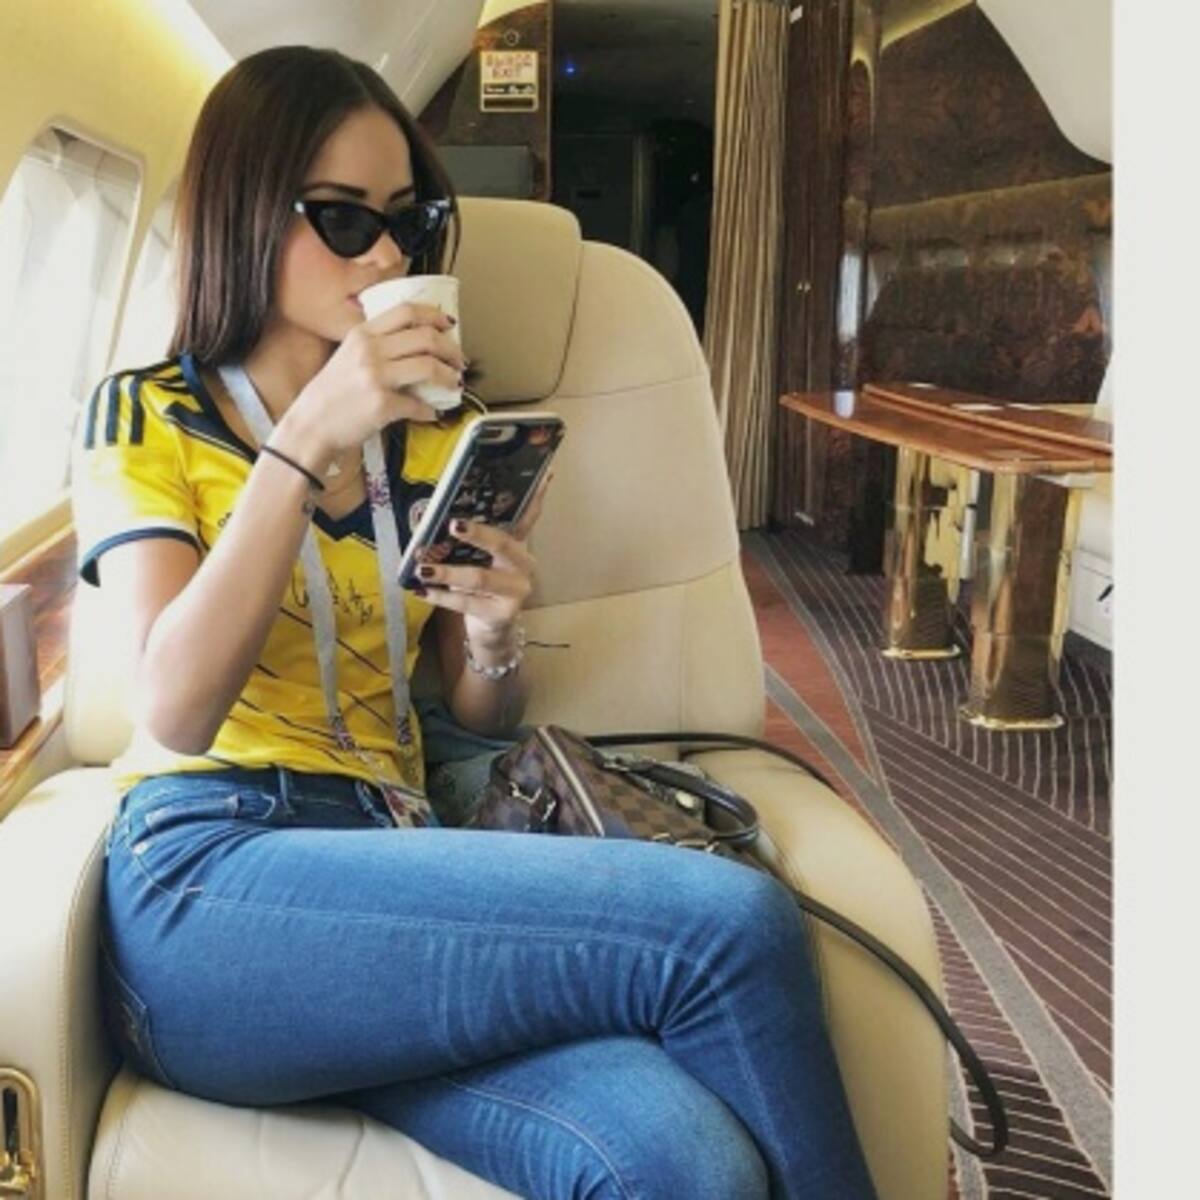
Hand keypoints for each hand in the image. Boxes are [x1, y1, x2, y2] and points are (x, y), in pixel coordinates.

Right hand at [284, 302, 467, 458]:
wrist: (311, 425)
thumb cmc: (330, 395)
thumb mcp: (348, 356)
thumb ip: (377, 346)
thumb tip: (416, 346)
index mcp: (362, 334)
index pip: (406, 312)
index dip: (434, 316)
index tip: (448, 325)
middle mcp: (370, 351)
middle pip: (425, 337)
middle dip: (451, 349)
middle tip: (459, 359)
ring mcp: (376, 377)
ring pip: (429, 366)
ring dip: (449, 376)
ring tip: (454, 383)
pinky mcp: (382, 405)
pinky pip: (419, 405)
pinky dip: (430, 411)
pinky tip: (431, 413)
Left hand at [410, 470, 552, 642]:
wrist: (492, 630)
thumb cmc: (481, 588)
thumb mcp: (477, 560)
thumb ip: (462, 541)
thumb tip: (426, 517)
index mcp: (517, 546)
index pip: (527, 516)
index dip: (536, 496)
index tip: (542, 473)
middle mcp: (522, 565)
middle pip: (502, 543)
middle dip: (477, 533)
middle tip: (453, 525)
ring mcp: (516, 591)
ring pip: (479, 577)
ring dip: (447, 571)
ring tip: (423, 567)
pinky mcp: (502, 614)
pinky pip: (467, 603)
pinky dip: (441, 596)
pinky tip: (422, 591)